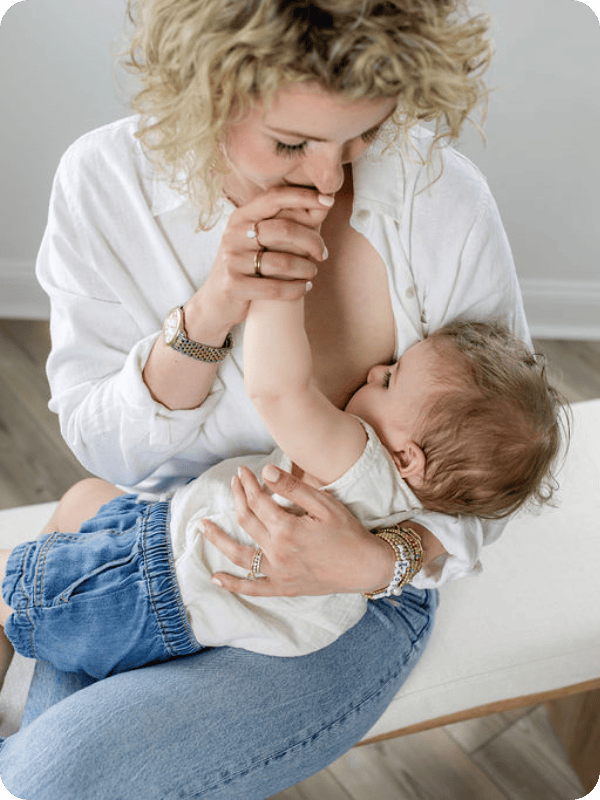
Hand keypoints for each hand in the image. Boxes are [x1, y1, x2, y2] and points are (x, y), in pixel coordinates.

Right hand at [185, 187, 332, 337]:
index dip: (304, 197)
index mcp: (240, 217)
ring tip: (312, 273)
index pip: (274, 197)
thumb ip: (280, 223)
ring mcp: (231, 260)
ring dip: (306, 269)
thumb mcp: (254, 240)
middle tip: (323, 254)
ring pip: (282, 262)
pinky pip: (275, 288)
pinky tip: (305, 288)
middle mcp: (233, 235)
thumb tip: (322, 206)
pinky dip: (296, 289)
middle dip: (312, 242)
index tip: (328, 201)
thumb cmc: (245, 266)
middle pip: (284, 230)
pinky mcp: (233, 286)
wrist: (215, 301)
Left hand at [201, 464, 396, 596]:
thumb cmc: (347, 531)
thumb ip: (293, 488)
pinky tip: (216, 578)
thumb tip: (265, 472)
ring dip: (219, 539)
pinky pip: (253, 589)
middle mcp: (277, 552)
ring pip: (240, 554)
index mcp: (286, 528)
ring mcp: (278, 572)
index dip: (247, 484)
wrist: (365, 566)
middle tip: (233, 482)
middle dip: (237, 498)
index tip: (242, 471)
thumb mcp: (324, 504)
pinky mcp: (283, 587)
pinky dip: (233, 585)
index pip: (257, 501)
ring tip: (202, 526)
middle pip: (246, 521)